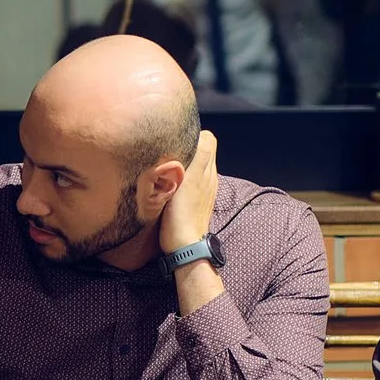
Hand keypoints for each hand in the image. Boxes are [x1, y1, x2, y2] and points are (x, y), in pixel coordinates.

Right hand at [158, 129, 219, 255]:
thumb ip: (201, 155)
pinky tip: (173, 183)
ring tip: (170, 165)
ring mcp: (204, 190)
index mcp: (208, 170)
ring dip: (186, 162)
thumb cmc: (182, 214)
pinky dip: (185, 176)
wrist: (184, 244)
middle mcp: (209, 178)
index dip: (194, 135)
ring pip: (197, 166)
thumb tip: (203, 134)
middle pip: (203, 151)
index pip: (208, 139)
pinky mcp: (197, 201)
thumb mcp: (190, 179)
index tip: (176, 139)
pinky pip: (193, 180)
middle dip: (189, 146)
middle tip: (170, 150)